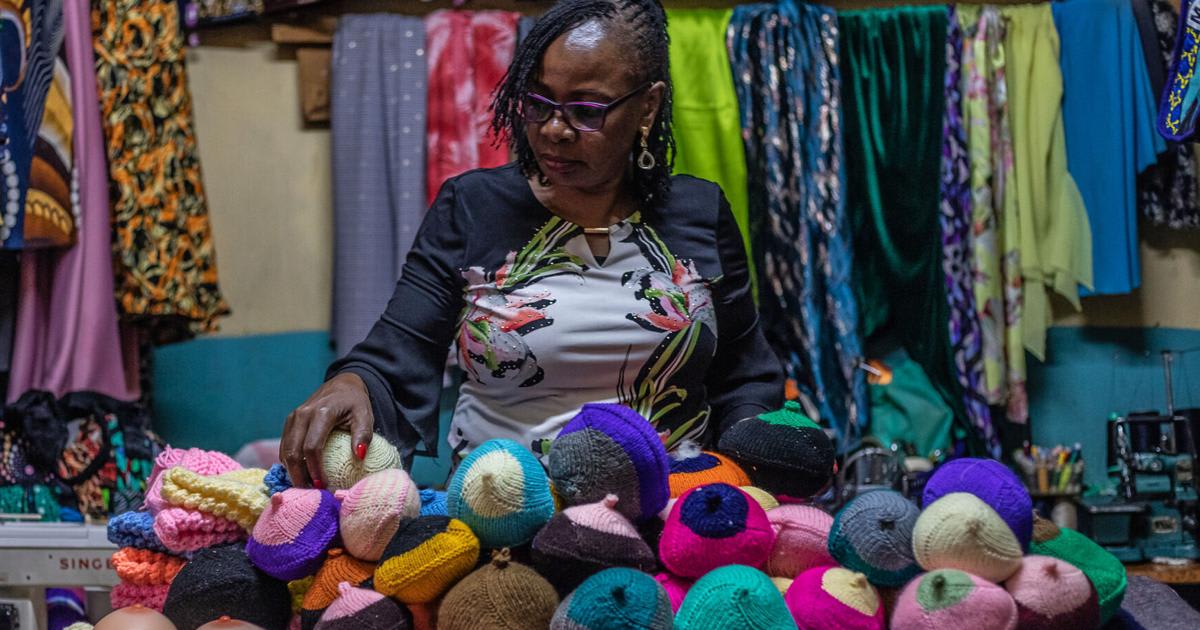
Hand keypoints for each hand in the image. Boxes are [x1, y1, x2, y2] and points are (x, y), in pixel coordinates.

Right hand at [280, 372, 373, 488]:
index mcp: (321, 412)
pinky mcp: (289, 422)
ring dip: (292, 472)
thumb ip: (364, 434)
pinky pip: (284, 446)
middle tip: (310, 493)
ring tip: (305, 487)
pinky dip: (289, 463)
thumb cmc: (355, 402)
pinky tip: (301, 475)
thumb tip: (359, 456)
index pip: (312, 447)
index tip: (322, 486)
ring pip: (285, 450)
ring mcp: (293, 417)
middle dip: (298, 476)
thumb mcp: (365, 415)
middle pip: (293, 452)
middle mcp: (302, 414)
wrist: (341, 384)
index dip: (314, 469)